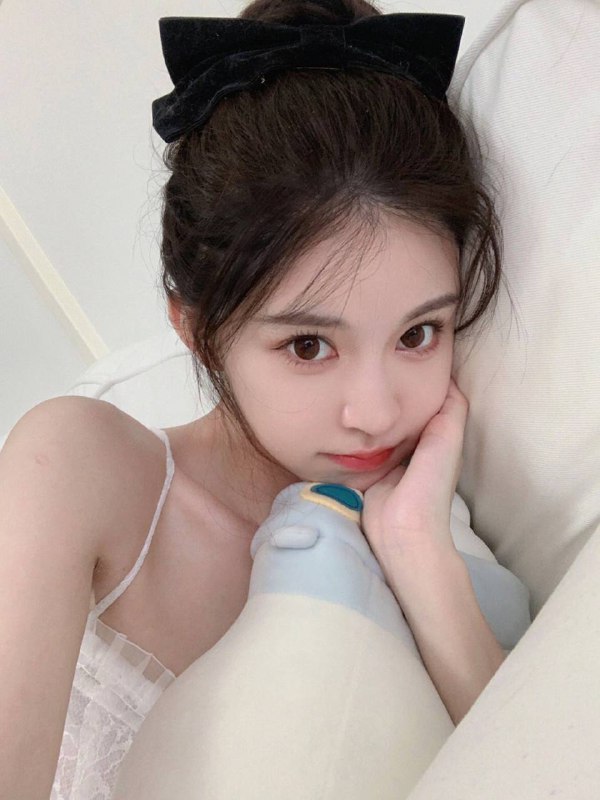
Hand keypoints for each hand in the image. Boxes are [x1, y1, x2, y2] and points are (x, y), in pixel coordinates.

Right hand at [361, 378, 468, 571]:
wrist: (401, 529)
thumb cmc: (429, 485)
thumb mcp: (447, 440)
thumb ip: (450, 409)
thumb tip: (446, 376)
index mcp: (437, 438)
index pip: (429, 401)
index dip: (421, 380)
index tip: (405, 355)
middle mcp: (415, 446)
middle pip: (403, 411)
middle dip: (392, 392)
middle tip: (374, 364)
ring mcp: (390, 457)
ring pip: (382, 424)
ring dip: (374, 410)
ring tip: (358, 383)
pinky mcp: (369, 468)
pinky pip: (363, 442)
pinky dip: (357, 430)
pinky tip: (347, 413)